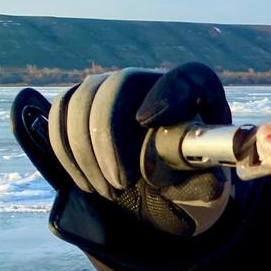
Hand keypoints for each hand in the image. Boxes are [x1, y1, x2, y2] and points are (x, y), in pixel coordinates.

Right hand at [38, 63, 232, 235]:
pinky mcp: (81, 102)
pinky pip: (60, 113)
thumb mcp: (201, 187)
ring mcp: (111, 87)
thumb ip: (202, 181)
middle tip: (120, 183)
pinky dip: (67, 152)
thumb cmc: (186, 182)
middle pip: (119, 85)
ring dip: (87, 152)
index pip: (188, 79)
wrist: (159, 190)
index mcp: (194, 96)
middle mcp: (150, 82)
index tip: (146, 121)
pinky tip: (88, 182)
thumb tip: (209, 181)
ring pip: (83, 100)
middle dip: (110, 137)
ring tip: (109, 192)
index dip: (167, 94)